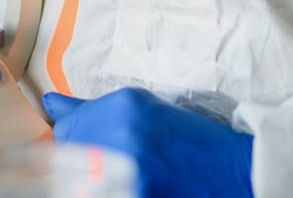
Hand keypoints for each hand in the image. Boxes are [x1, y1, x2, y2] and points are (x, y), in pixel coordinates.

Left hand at [43, 88, 253, 197]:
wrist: (241, 173)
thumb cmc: (192, 140)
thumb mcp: (143, 110)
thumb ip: (93, 109)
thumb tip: (51, 105)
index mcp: (124, 107)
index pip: (65, 128)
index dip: (73, 139)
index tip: (86, 147)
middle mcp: (122, 135)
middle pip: (70, 154)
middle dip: (82, 160)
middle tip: (114, 163)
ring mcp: (128, 172)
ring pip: (81, 182)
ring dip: (95, 181)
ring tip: (128, 175)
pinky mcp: (139, 197)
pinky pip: (100, 194)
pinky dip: (110, 191)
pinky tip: (138, 186)